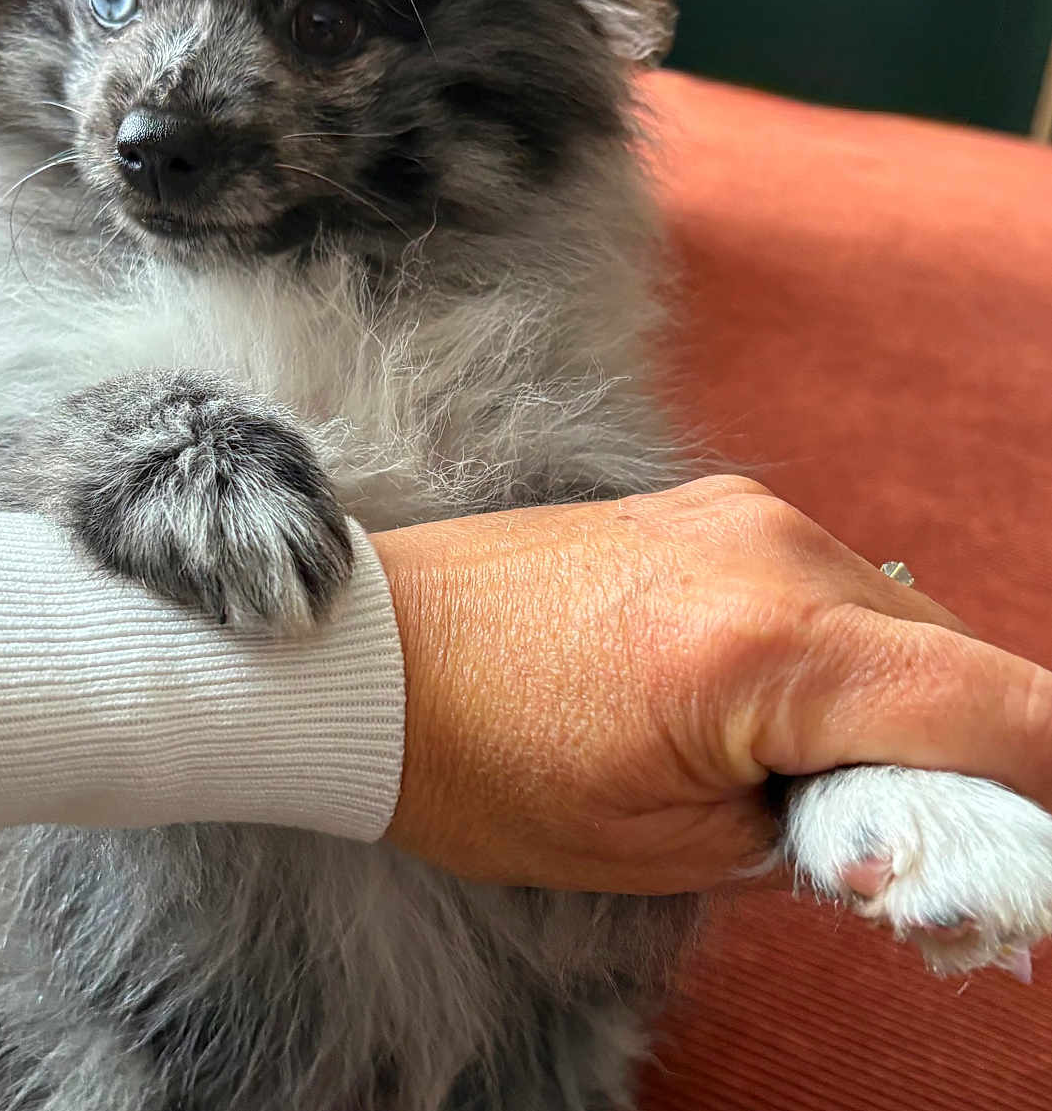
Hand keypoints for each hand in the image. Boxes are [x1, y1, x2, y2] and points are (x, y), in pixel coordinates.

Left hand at [373, 477, 1051, 893]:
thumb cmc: (481, 762)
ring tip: (816, 780)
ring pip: (897, 622)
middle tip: (896, 840)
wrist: (373, 656)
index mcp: (767, 644)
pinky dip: (841, 656)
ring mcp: (740, 513)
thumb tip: (904, 820)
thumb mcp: (661, 846)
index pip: (1000, 709)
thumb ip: (813, 831)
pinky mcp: (708, 508)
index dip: (1041, 791)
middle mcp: (774, 548)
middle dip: (963, 759)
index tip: (1019, 850)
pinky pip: (828, 588)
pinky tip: (777, 711)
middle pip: (959, 661)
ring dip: (900, 705)